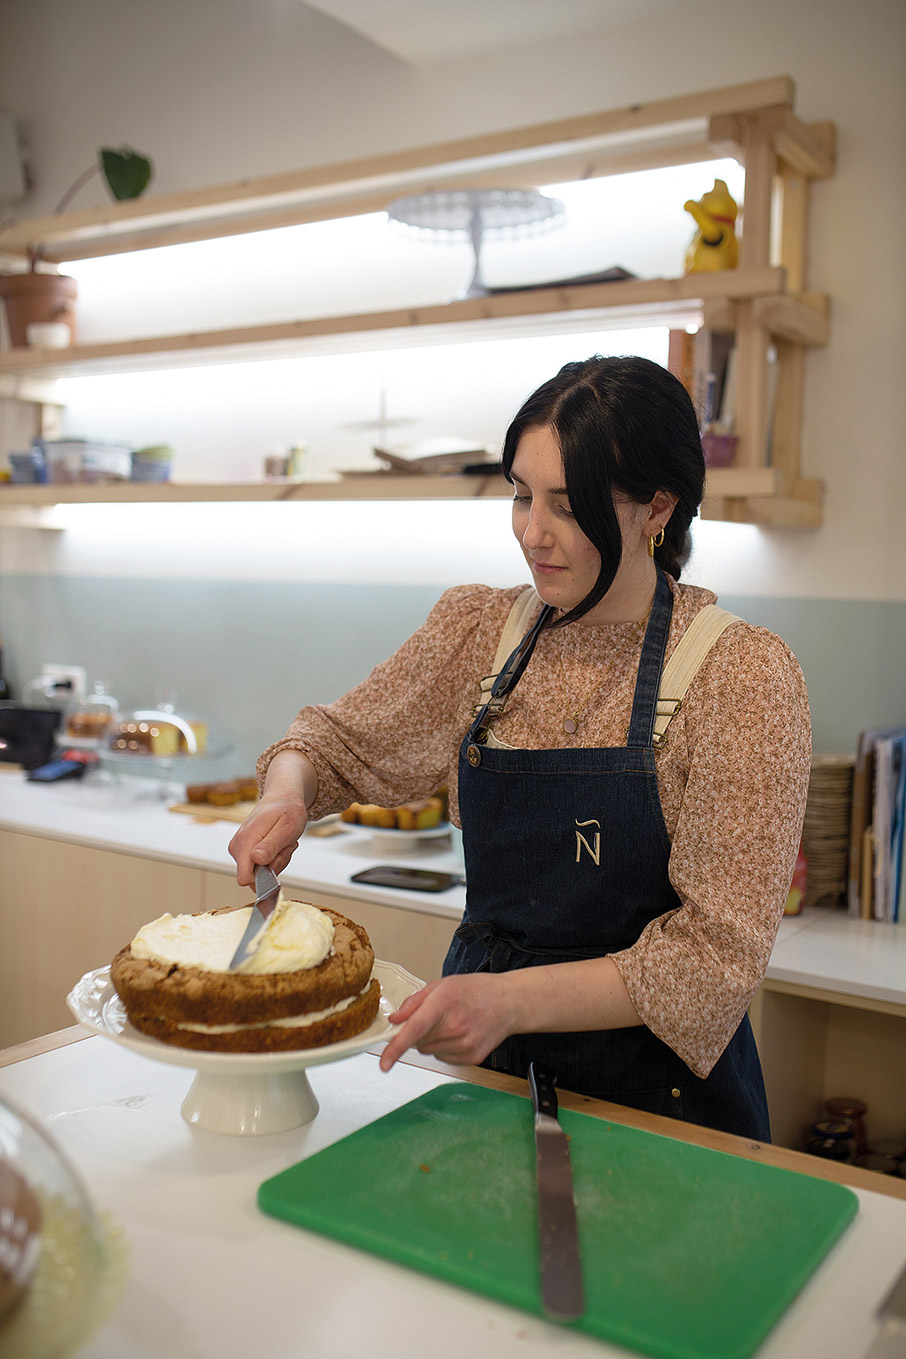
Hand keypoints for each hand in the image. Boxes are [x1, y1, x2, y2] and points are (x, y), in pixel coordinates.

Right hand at [228, 792, 306, 884]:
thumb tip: (257, 859)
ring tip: (282, 841)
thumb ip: (271, 845)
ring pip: (258, 872)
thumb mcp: (287, 827)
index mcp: (245, 841)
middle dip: (275, 865)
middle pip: (255, 877)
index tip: (279, 858)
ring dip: (276, 860)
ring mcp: (239, 848)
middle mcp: (237, 846)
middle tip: (285, 845)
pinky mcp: (243, 849)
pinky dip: (273, 857)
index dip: (265, 878)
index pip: (245, 878)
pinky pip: (259, 865)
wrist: (282, 797)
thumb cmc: (287, 810)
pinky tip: (278, 842)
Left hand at [379, 974, 515, 1071]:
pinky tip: (460, 1034)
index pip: (415, 1029)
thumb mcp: (442, 985)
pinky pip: (444, 1058)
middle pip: (419, 1042)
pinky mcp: (473, 1057)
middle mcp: (455, 1026)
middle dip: (419, 1032)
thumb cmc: (475, 990)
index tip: (384, 1063)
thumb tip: (395, 1020)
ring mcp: (466, 1044)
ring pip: (430, 1052)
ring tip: (451, 1023)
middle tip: (436, 1017)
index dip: (397, 1047)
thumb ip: (414, 1003)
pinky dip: (445, 1048)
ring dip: (432, 1041)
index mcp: (444, 1002)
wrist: (509, 1003)